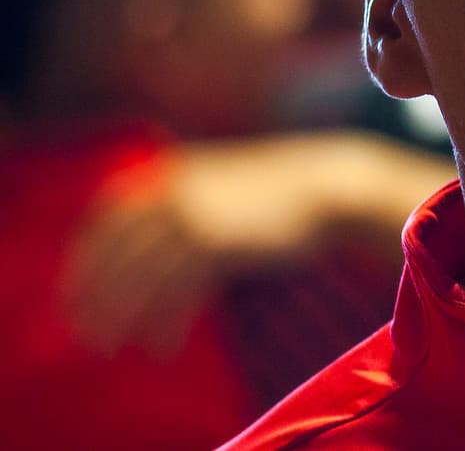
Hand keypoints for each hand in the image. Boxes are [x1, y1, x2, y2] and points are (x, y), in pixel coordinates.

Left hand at [62, 132, 455, 358]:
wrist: (327, 187)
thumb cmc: (280, 192)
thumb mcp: (222, 184)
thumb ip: (186, 201)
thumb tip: (155, 241)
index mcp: (171, 174)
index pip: (106, 216)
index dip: (85, 255)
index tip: (79, 288)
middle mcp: (175, 193)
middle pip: (114, 251)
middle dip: (93, 294)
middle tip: (86, 329)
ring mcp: (195, 217)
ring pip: (140, 277)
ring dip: (121, 317)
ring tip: (114, 347)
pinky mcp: (219, 244)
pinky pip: (178, 293)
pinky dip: (166, 324)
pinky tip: (163, 346)